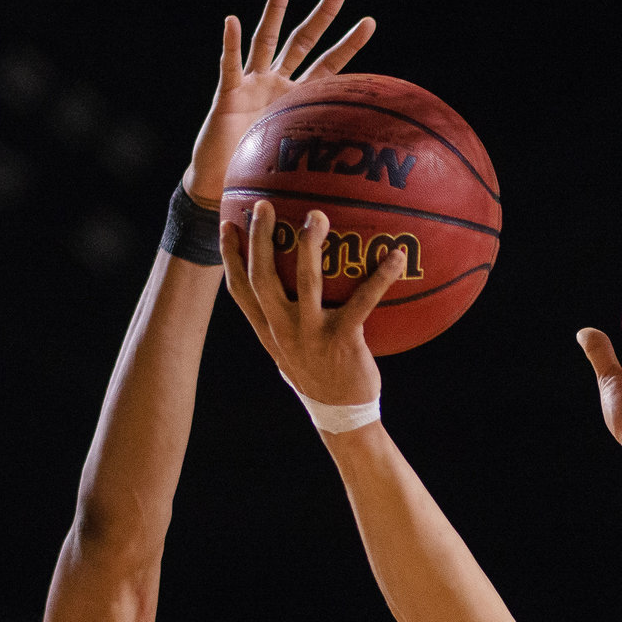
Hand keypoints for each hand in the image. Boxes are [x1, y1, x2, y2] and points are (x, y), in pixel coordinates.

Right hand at [184, 0, 373, 205]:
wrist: (221, 185)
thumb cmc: (260, 172)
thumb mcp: (300, 160)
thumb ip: (325, 154)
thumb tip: (366, 172)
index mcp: (298, 97)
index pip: (329, 65)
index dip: (349, 45)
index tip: (370, 21)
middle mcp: (277, 82)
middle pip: (303, 40)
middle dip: (323, 13)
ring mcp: (252, 84)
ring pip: (266, 38)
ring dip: (276, 7)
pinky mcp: (228, 94)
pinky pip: (230, 66)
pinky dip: (231, 45)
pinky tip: (233, 21)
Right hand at [223, 203, 403, 408]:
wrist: (341, 416)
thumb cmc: (319, 377)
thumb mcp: (291, 351)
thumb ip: (285, 322)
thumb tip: (289, 290)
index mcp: (269, 331)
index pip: (240, 290)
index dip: (229, 257)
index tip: (226, 224)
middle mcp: (284, 330)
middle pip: (263, 277)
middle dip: (260, 240)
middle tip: (264, 205)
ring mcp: (311, 335)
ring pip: (305, 282)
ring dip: (309, 247)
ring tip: (317, 216)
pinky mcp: (342, 340)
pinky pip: (363, 301)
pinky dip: (381, 276)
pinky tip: (395, 254)